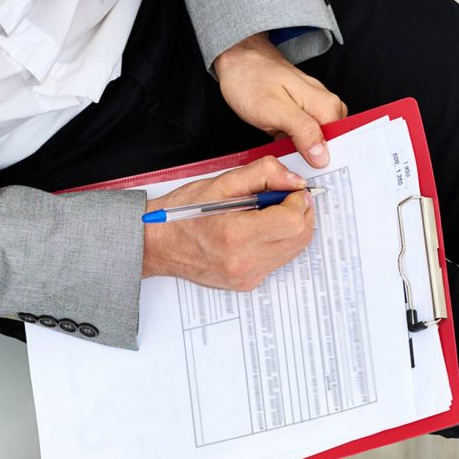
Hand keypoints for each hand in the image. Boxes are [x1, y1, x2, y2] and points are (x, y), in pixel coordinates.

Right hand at [143, 156, 315, 290]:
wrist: (158, 245)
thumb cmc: (181, 214)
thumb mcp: (220, 183)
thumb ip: (262, 174)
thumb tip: (294, 181)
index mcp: (235, 235)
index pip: (292, 221)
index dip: (298, 200)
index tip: (289, 190)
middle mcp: (243, 262)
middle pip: (300, 238)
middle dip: (300, 213)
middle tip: (284, 199)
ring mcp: (246, 276)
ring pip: (293, 251)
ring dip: (290, 229)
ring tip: (268, 214)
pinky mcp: (247, 283)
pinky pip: (278, 261)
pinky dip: (277, 243)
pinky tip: (258, 232)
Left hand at [214, 32, 346, 167]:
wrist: (237, 60)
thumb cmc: (252, 80)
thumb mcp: (275, 109)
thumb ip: (302, 131)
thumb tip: (323, 155)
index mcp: (324, 105)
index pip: (341, 142)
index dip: (333, 163)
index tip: (321, 180)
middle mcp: (323, 107)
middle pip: (332, 145)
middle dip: (320, 164)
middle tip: (303, 180)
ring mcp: (311, 111)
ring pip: (316, 144)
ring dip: (306, 159)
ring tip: (293, 171)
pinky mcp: (297, 117)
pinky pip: (303, 140)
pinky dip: (295, 152)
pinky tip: (286, 160)